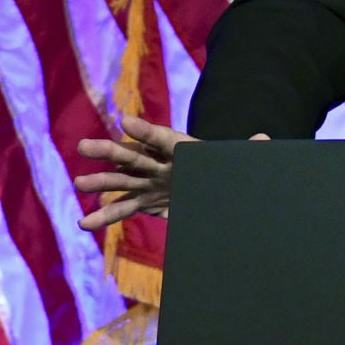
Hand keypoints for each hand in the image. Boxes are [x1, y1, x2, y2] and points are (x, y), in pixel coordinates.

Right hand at [74, 115, 258, 230]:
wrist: (220, 188)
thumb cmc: (228, 170)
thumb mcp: (239, 164)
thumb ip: (250, 153)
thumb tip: (264, 140)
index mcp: (185, 149)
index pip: (163, 138)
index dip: (145, 131)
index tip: (125, 121)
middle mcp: (163, 163)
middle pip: (134, 156)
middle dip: (109, 152)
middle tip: (83, 147)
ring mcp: (152, 182)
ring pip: (122, 182)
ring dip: (101, 183)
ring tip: (79, 183)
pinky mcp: (147, 201)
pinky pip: (123, 209)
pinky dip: (104, 216)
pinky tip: (83, 223)